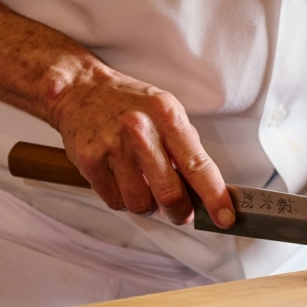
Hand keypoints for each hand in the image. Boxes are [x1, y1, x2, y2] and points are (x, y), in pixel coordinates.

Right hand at [45, 62, 232, 228]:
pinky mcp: (89, 162)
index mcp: (167, 117)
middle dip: (180, 213)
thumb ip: (185, 145)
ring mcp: (112, 148)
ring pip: (141, 204)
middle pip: (170, 194)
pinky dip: (124, 201)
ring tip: (147, 191)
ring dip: (149, 208)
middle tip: (182, 213)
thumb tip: (205, 186)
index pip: (198, 165)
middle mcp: (140, 132)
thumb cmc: (128, 101)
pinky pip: (115, 202)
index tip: (225, 217)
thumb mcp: (166, 109)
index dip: (215, 196)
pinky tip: (124, 183)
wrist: (80, 90)